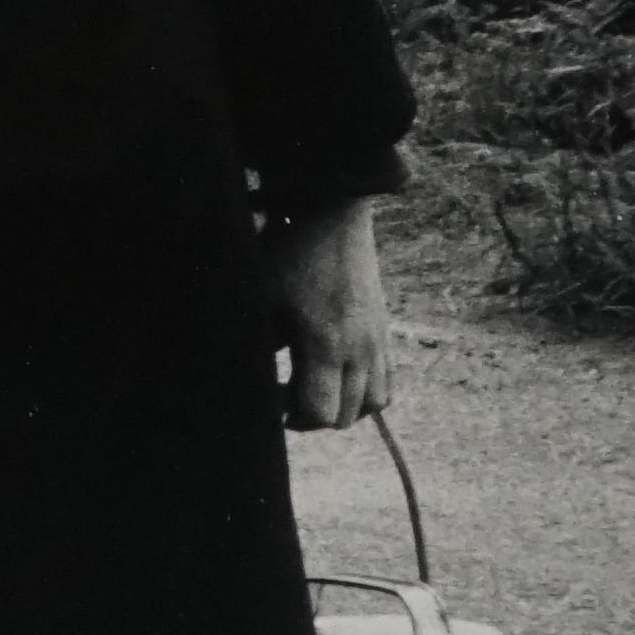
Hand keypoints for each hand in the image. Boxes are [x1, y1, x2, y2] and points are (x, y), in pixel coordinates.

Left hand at [260, 199, 395, 431]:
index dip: (291, 418)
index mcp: (325, 345)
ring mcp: (377, 341)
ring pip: (371, 403)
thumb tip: (249, 381)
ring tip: (312, 390)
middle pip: (344, 416)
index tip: (270, 402)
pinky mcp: (384, 331)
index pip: (319, 413)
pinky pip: (385, 381)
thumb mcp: (260, 300)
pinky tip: (335, 376)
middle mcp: (359, 349)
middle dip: (311, 416)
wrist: (333, 216)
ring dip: (341, 407)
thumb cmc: (288, 256)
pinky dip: (363, 391)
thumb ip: (257, 346)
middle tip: (283, 396)